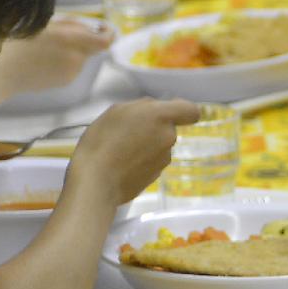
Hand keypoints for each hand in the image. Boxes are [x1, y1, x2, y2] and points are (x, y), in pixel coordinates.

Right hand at [5, 16, 115, 94]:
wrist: (4, 70)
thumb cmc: (19, 41)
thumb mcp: (45, 24)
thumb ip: (71, 26)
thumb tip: (91, 28)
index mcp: (69, 39)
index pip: (104, 41)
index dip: (109, 34)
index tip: (104, 29)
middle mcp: (75, 57)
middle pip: (93, 49)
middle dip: (87, 40)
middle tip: (68, 35)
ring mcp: (71, 72)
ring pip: (82, 58)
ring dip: (74, 51)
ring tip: (50, 48)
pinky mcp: (65, 82)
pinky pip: (73, 68)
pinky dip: (66, 61)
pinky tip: (47, 60)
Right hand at [68, 99, 202, 204]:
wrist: (97, 181)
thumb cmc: (102, 140)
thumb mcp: (117, 111)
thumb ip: (142, 106)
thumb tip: (154, 110)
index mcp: (161, 117)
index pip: (191, 111)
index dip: (181, 110)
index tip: (164, 112)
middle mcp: (169, 138)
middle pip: (168, 128)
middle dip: (152, 127)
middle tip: (126, 130)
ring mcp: (164, 159)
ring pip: (159, 145)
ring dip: (146, 144)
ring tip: (120, 148)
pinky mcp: (156, 176)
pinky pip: (152, 161)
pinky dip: (141, 160)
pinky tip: (122, 162)